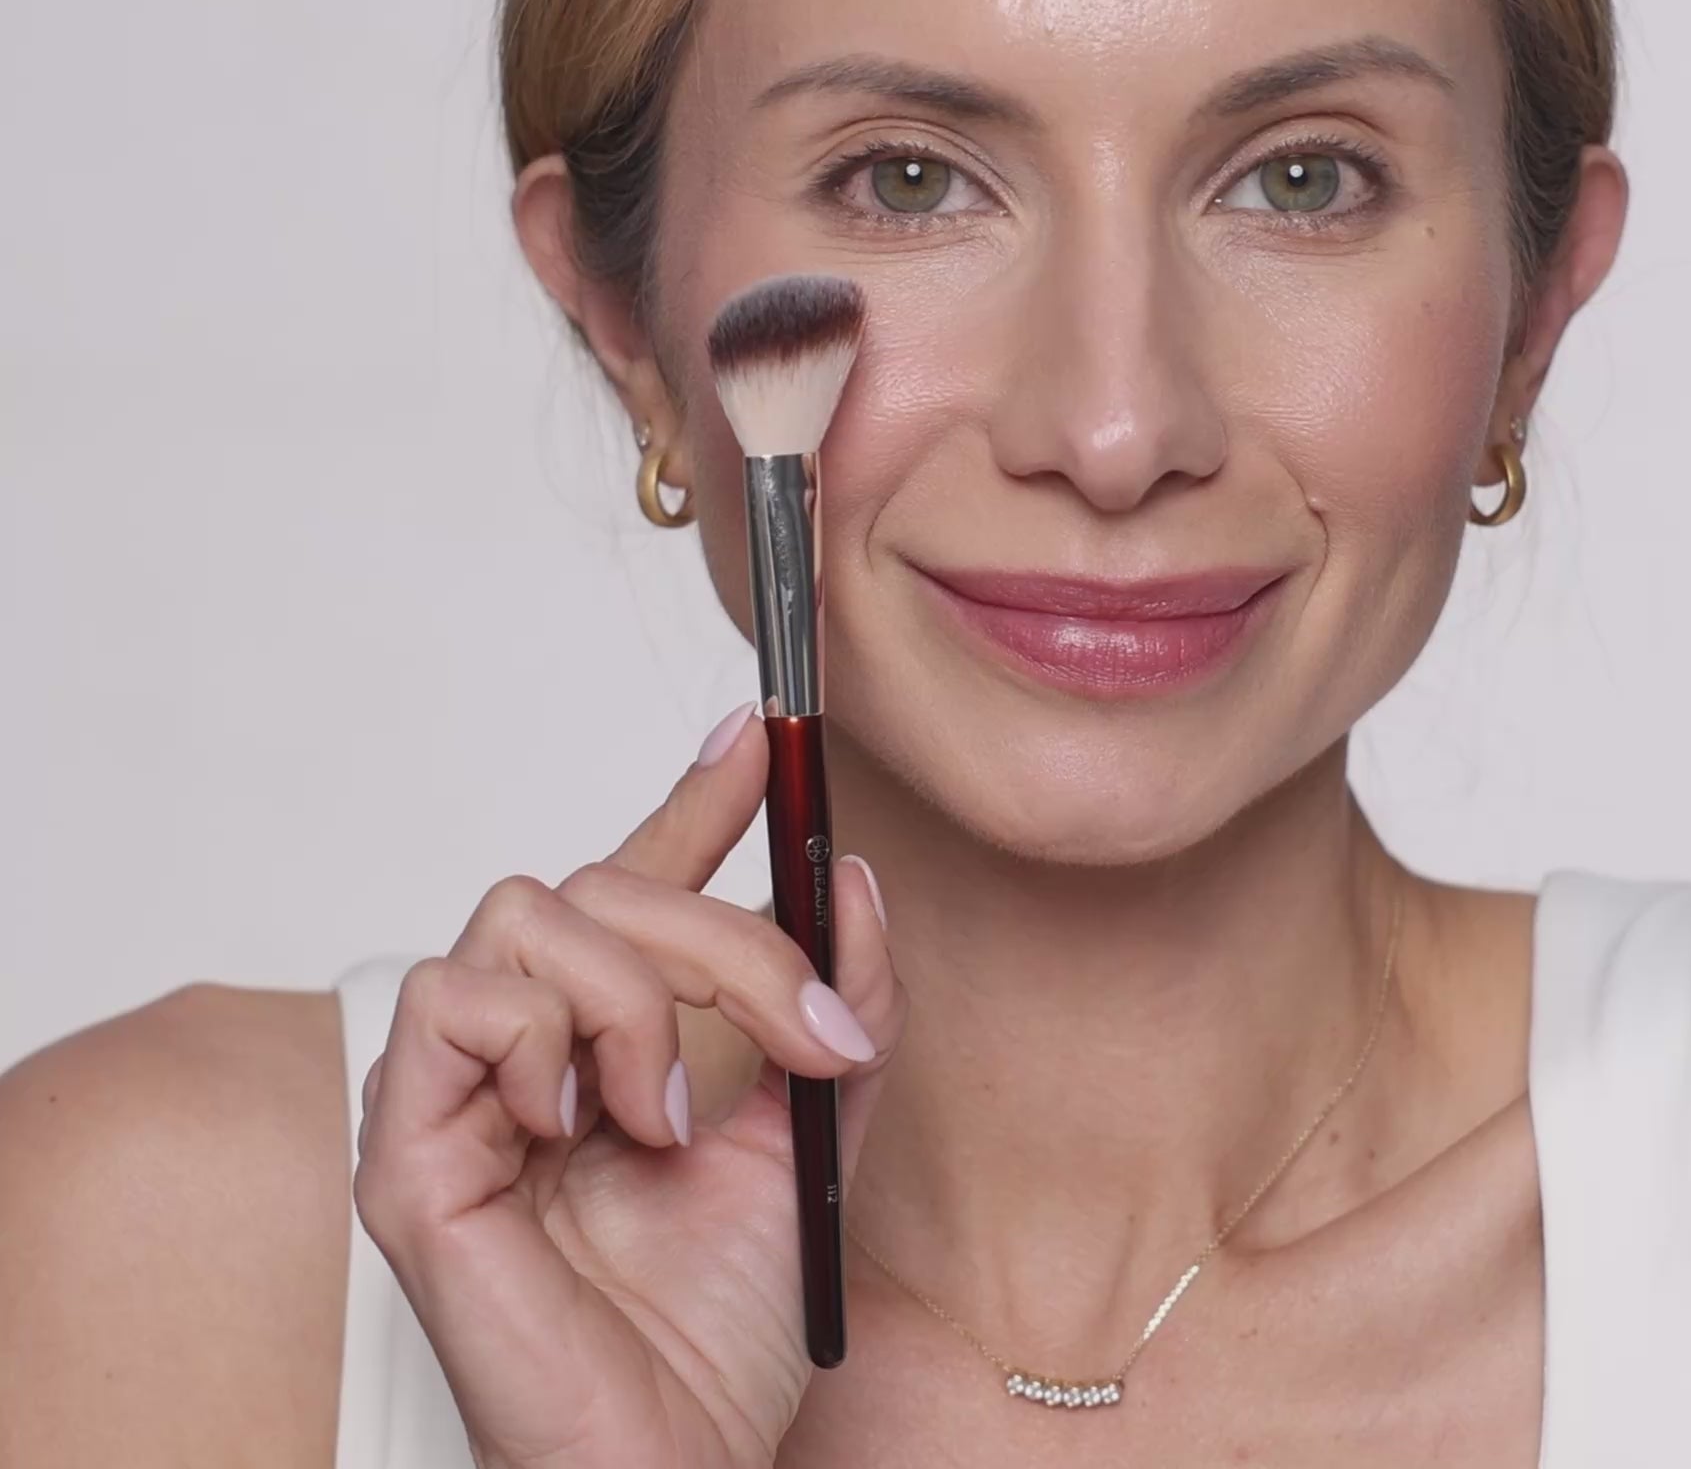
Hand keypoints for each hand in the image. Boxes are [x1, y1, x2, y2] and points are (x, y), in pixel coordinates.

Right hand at [351, 706, 905, 1468]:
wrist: (678, 1453)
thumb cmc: (722, 1320)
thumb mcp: (818, 1129)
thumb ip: (840, 1001)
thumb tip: (850, 877)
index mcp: (621, 1032)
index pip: (641, 878)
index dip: (695, 795)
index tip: (761, 729)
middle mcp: (534, 1044)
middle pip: (600, 881)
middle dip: (724, 935)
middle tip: (802, 1026)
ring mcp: (461, 1091)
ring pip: (528, 913)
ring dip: (635, 997)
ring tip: (667, 1114)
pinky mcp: (405, 1149)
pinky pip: (451, 1000)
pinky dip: (542, 1039)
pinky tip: (585, 1126)